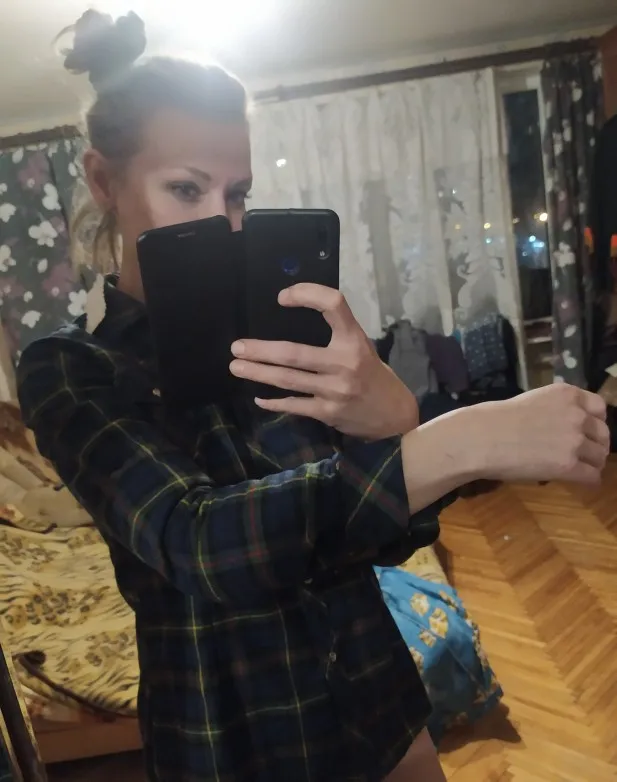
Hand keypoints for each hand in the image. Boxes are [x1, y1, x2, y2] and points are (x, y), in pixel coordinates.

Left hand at [229, 283, 417, 439]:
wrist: (394, 417)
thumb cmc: (374, 376)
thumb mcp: (362, 348)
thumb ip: (336, 336)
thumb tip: (294, 319)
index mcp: (355, 340)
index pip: (333, 305)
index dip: (307, 295)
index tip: (282, 298)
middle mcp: (345, 362)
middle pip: (294, 353)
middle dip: (261, 350)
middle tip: (237, 347)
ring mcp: (335, 390)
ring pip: (288, 379)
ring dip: (258, 373)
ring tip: (237, 367)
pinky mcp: (328, 412)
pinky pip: (294, 405)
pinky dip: (274, 402)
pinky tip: (259, 397)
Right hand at [473, 383, 608, 483]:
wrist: (481, 438)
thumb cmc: (496, 419)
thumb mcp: (533, 402)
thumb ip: (556, 410)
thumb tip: (566, 428)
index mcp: (567, 395)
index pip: (599, 407)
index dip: (595, 422)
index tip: (587, 431)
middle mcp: (577, 415)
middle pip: (603, 433)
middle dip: (596, 444)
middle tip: (585, 454)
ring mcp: (574, 441)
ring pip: (600, 457)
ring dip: (592, 463)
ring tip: (580, 469)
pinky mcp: (568, 466)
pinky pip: (593, 476)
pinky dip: (589, 480)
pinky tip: (581, 481)